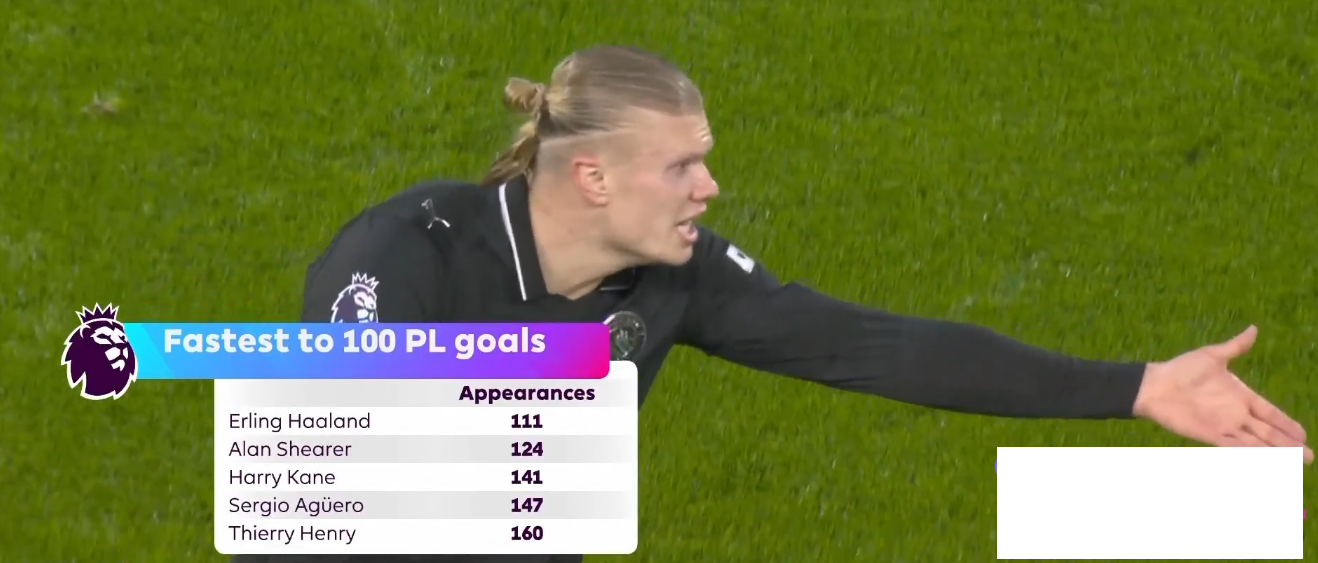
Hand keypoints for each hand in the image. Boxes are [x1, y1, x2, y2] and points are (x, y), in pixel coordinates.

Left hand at [1132, 325, 1311, 463]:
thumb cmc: (1181, 369)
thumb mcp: (1212, 356)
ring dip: (1276, 453)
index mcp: (1241, 395)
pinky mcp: (1211, 435)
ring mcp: (1225, 426)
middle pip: (1268, 432)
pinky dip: (1251, 456)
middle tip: (1309, 457)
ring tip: (1296, 462)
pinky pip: (1235, 448)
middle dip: (1289, 445)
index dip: (1286, 424)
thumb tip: (1253, 329)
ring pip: (1257, 443)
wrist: (1155, 385)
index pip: (1270, 413)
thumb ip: (1235, 346)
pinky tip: (1266, 463)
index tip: (1304, 434)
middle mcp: (1236, 414)